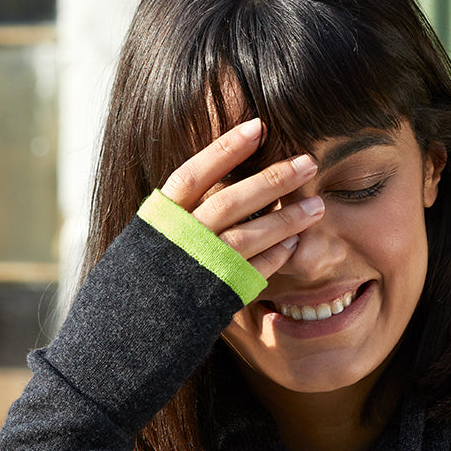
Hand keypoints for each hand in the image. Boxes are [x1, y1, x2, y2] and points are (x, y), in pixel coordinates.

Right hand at [160, 118, 324, 279]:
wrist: (133, 324)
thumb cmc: (152, 270)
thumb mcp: (155, 232)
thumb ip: (185, 207)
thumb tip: (225, 171)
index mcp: (161, 218)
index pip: (193, 175)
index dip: (225, 149)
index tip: (258, 127)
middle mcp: (180, 240)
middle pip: (229, 203)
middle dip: (272, 181)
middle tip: (308, 162)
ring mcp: (200, 268)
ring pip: (247, 238)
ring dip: (285, 221)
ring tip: (317, 206)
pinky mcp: (217, 295)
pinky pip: (252, 272)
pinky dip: (274, 257)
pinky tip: (294, 243)